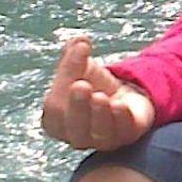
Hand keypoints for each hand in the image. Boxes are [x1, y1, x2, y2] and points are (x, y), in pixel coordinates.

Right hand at [40, 36, 155, 150]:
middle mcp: (77, 136)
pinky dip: (121, 120)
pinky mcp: (127, 137)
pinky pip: (123, 133)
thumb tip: (80, 41)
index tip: (78, 54)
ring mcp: (102, 140)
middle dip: (77, 105)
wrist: (124, 95)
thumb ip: (74, 54)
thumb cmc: (94, 84)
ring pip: (98, 134)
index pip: (54, 108)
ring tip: (100, 96)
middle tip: (81, 85)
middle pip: (73, 126)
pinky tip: (120, 106)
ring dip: (99, 114)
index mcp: (57, 120)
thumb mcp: (80, 66)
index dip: (62, 84)